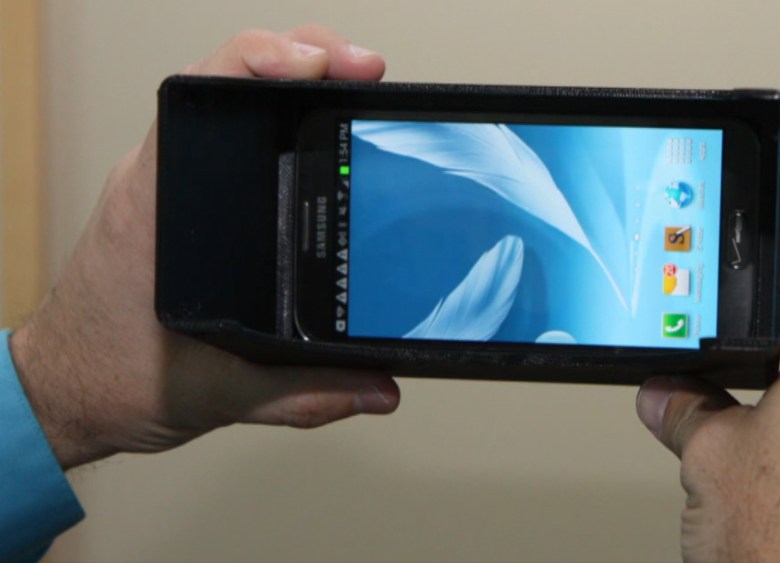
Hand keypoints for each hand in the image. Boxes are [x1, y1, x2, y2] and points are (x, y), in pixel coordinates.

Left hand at [10, 26, 398, 469]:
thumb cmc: (111, 377)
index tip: (323, 66)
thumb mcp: (219, 391)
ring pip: (236, 104)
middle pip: (233, 79)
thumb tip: (379, 386)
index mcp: (159, 199)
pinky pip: (235, 139)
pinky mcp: (189, 203)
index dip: (270, 60)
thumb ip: (306, 392)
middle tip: (366, 72)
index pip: (207, 89)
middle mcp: (165, 179)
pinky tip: (321, 140)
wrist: (70, 393)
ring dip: (296, 87)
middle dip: (307, 60)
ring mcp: (176, 185)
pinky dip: (280, 124)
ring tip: (354, 88)